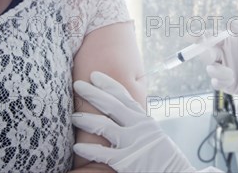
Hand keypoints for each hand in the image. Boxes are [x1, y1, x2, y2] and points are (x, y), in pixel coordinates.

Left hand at [72, 71, 194, 172]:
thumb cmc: (164, 157)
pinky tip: (77, 147)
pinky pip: (103, 154)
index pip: (124, 96)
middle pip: (112, 105)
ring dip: (86, 119)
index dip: (108, 84)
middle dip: (93, 93)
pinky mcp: (127, 161)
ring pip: (104, 126)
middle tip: (78, 84)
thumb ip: (138, 125)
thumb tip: (123, 117)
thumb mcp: (153, 134)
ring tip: (73, 116)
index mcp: (144, 120)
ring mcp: (133, 143)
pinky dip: (89, 150)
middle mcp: (139, 127)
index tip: (95, 76)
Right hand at [204, 22, 237, 97]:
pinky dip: (221, 81)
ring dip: (216, 71)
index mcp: (226, 41)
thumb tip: (230, 22)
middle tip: (212, 55)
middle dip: (205, 54)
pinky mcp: (227, 83)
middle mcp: (223, 55)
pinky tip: (232, 79)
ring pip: (210, 69)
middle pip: (205, 53)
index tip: (190, 35)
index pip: (209, 37)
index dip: (198, 35)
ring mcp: (224, 69)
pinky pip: (217, 83)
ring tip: (230, 72)